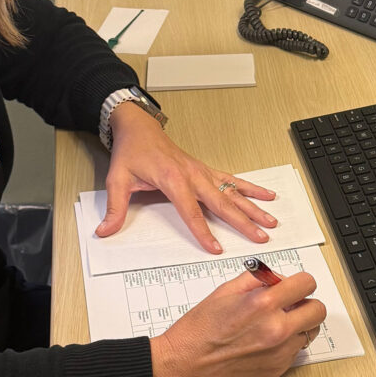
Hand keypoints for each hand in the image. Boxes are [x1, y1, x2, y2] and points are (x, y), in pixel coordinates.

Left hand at [94, 102, 277, 251]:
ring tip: (271, 221)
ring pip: (233, 192)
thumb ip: (115, 208)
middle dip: (243, 221)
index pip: (190, 211)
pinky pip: (232, 179)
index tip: (216, 248)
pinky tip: (266, 195)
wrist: (140, 128)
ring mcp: (202, 171)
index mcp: (173, 179)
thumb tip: (105, 231)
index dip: (203, 231)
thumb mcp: (117, 179)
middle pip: (222, 203)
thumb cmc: (132, 152)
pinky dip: (250, 188)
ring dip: (253, 207)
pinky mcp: (206, 170)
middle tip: (261, 236)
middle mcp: (193, 175)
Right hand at [150, 270, 325, 376]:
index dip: (300, 282)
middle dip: (305, 303)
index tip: (293, 285)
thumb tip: (276, 278)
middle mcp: (276, 330)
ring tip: (276, 323)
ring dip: (299, 324)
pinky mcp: (277, 371)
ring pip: (310, 332)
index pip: (306, 284)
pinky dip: (287, 344)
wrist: (182, 369)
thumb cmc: (197, 332)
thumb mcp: (224, 292)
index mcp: (262, 304)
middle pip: (318, 310)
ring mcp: (279, 353)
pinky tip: (265, 342)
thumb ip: (256, 280)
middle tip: (290, 304)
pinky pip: (296, 351)